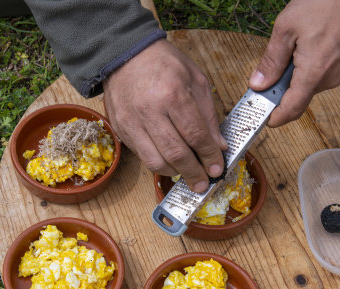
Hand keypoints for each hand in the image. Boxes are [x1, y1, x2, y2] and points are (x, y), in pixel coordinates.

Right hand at [102, 39, 226, 192]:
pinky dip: (158, 164)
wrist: (124, 54)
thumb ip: (208, 116)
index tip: (217, 169)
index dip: (209, 156)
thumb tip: (218, 146)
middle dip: (193, 173)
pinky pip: (141, 156)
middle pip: (175, 153)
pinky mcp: (121, 129)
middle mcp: (150, 111)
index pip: (196, 135)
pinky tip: (170, 162)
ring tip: (188, 173)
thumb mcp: (196, 80)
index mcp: (173, 94)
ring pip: (155, 161)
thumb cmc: (164, 64)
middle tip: (203, 184)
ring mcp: (132, 122)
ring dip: (175, 173)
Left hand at [249, 0, 339, 126]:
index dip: (276, 118)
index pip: (292, 109)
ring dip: (305, 72)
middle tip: (282, 59)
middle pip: (302, 94)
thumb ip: (271, 60)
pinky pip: (329, 73)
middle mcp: (332, 78)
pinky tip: (319, 43)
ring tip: (305, 43)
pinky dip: (319, 65)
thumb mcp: (286, 28)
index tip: (266, 118)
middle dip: (288, 83)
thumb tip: (258, 84)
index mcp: (314, 72)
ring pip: (315, 83)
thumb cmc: (325, 2)